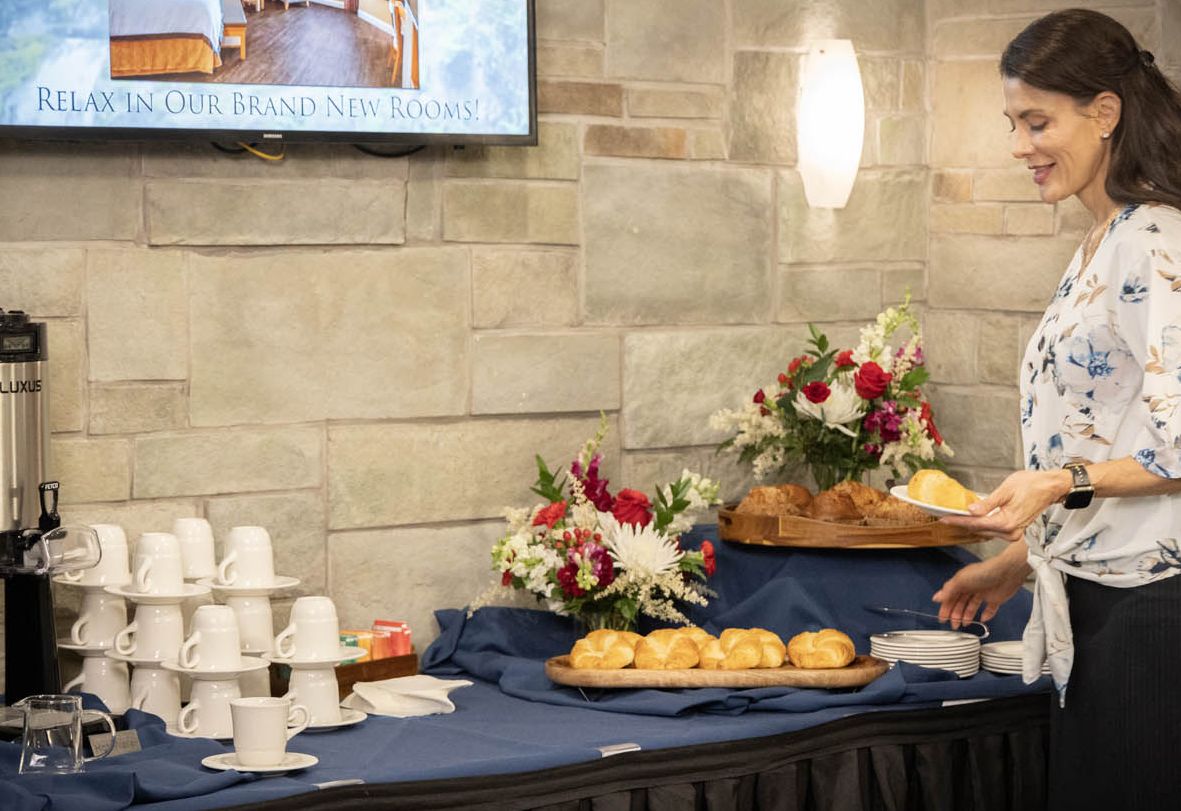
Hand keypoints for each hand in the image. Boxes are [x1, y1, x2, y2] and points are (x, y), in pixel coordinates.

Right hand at [932, 549, 1028, 628]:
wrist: (1007, 573)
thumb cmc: (983, 573)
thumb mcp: (961, 580)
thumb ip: (948, 590)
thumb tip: (936, 598)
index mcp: (961, 582)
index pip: (950, 597)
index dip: (946, 608)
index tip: (942, 618)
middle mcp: (971, 587)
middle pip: (960, 603)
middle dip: (956, 614)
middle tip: (954, 625)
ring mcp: (983, 593)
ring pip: (972, 606)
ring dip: (967, 615)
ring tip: (965, 624)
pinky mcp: (995, 599)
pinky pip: (989, 609)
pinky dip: (986, 614)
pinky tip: (983, 619)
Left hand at [939, 469, 1069, 541]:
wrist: (1050, 487)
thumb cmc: (1032, 484)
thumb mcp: (1006, 490)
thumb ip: (988, 503)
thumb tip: (971, 510)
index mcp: (1007, 522)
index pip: (976, 523)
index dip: (958, 521)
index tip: (944, 518)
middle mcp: (1010, 532)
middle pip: (979, 529)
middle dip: (962, 523)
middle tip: (945, 517)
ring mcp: (1013, 533)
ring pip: (986, 531)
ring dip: (971, 525)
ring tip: (955, 518)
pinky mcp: (1014, 530)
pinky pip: (993, 530)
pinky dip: (982, 525)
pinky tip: (972, 519)